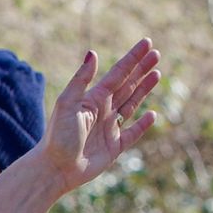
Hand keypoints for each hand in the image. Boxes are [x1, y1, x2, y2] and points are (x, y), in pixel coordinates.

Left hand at [36, 39, 163, 195]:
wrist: (55, 168)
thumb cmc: (58, 135)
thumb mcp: (67, 103)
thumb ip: (81, 79)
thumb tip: (93, 52)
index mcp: (93, 99)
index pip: (117, 74)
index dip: (132, 59)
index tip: (146, 43)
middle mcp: (102, 111)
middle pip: (127, 86)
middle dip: (141, 70)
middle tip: (156, 54)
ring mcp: (109, 129)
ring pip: (131, 105)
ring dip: (144, 90)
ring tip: (157, 74)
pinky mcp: (114, 148)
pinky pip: (132, 133)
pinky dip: (143, 125)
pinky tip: (152, 114)